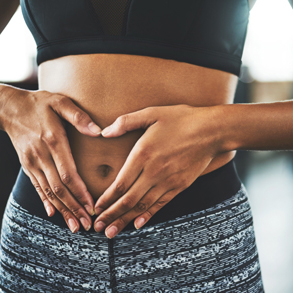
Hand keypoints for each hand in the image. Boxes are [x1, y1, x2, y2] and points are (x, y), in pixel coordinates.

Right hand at [1, 86, 101, 232]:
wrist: (9, 107)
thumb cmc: (39, 103)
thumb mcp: (60, 102)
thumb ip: (79, 117)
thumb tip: (99, 131)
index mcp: (53, 142)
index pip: (68, 174)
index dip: (80, 193)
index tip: (92, 207)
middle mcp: (41, 156)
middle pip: (59, 189)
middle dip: (74, 208)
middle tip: (87, 225)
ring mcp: (32, 163)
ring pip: (49, 192)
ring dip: (63, 210)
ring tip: (75, 226)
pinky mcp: (27, 165)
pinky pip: (37, 187)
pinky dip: (46, 201)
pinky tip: (53, 213)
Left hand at [93, 104, 223, 237]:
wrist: (212, 130)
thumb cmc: (181, 119)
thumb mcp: (152, 113)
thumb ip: (126, 122)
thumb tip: (104, 132)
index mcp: (143, 154)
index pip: (120, 184)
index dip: (106, 199)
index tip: (95, 209)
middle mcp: (154, 172)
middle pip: (128, 200)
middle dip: (111, 215)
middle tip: (98, 228)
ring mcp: (168, 181)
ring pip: (143, 206)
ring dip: (125, 220)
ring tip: (112, 233)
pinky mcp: (179, 186)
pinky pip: (161, 204)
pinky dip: (148, 215)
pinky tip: (138, 224)